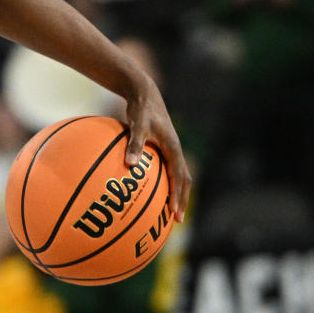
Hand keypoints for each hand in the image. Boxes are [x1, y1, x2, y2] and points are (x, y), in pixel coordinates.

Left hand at [121, 76, 192, 223]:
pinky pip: (165, 168)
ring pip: (177, 174)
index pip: (180, 177)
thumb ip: (134, 144)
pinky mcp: (161, 146)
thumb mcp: (137, 125)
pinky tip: (150, 188)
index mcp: (173, 148)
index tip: (175, 213)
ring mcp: (169, 148)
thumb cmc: (141, 109)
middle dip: (182, 199)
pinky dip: (163, 180)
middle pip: (183, 180)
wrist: (143, 93)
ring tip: (168, 209)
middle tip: (177, 219)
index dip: (178, 196)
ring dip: (175, 192)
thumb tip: (129, 164)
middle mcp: (174, 150)